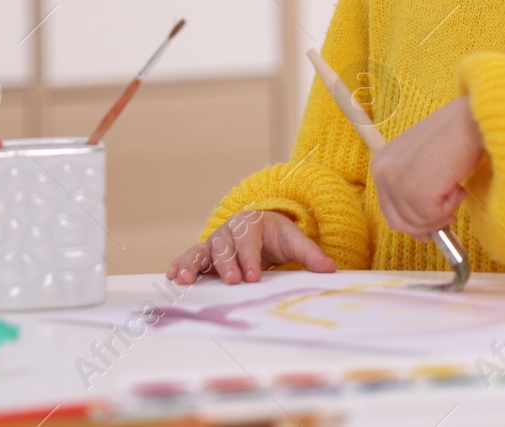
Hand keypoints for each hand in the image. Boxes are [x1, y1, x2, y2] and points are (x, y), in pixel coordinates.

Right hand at [165, 210, 336, 284]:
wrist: (261, 228)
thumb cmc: (277, 236)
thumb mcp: (295, 241)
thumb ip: (311, 254)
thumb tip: (331, 269)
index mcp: (252, 223)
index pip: (250, 241)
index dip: (251, 258)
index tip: (254, 277)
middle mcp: (230, 231)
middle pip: (224, 246)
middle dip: (227, 264)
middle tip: (232, 282)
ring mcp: (214, 241)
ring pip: (202, 250)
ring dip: (192, 264)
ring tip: (185, 279)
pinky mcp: (204, 253)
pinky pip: (189, 257)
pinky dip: (180, 265)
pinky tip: (172, 277)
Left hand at [373, 96, 484, 239]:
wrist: (473, 119)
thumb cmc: (455, 133)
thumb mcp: (422, 159)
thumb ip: (414, 187)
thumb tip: (420, 225)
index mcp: (381, 163)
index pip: (389, 210)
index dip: (412, 224)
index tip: (430, 228)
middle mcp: (383, 172)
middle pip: (399, 222)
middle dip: (426, 225)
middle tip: (448, 215)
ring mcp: (398, 182)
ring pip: (418, 223)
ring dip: (442, 213)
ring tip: (456, 188)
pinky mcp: (418, 192)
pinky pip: (434, 218)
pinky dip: (451, 207)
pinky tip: (458, 186)